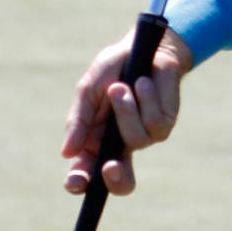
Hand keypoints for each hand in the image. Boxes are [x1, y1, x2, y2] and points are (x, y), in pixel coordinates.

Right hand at [61, 26, 193, 195]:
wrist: (144, 47)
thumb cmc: (112, 70)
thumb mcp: (88, 91)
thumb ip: (78, 122)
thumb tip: (67, 153)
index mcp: (95, 142)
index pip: (86, 173)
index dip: (80, 183)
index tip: (75, 182)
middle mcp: (119, 145)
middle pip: (121, 182)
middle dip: (116, 179)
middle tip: (110, 166)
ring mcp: (144, 136)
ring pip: (135, 140)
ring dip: (125, 110)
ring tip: (121, 86)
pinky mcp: (164, 124)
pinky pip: (154, 122)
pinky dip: (144, 99)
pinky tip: (143, 82)